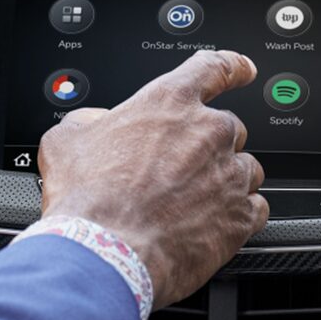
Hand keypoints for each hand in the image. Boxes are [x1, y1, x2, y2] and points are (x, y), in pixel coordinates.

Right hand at [37, 50, 268, 308]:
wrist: (106, 253)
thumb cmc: (87, 199)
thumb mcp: (66, 141)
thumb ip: (90, 121)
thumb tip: (98, 124)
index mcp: (169, 102)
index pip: (214, 68)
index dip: (232, 66)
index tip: (243, 69)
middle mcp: (208, 131)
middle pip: (228, 127)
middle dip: (208, 146)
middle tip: (177, 172)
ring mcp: (229, 174)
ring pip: (245, 168)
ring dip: (224, 180)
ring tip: (191, 204)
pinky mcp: (240, 217)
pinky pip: (254, 208)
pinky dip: (236, 215)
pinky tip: (210, 226)